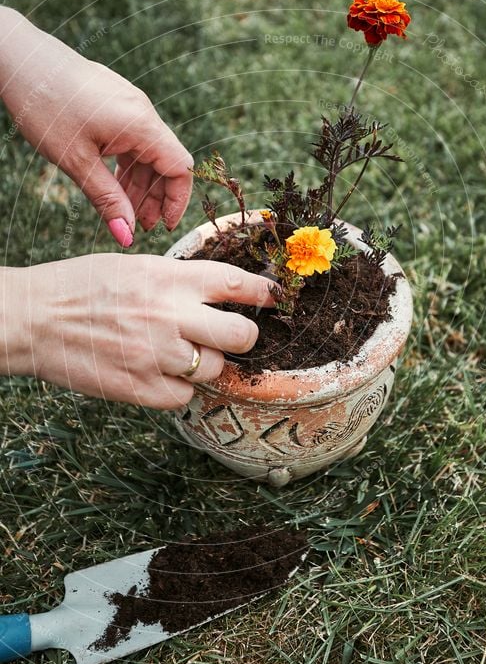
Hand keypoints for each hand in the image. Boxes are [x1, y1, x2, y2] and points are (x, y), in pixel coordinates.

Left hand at [0, 8, 192, 245]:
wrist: (20, 59)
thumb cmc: (46, 105)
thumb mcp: (76, 162)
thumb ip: (106, 200)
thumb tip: (126, 236)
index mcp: (141, 125)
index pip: (180, 169)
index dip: (177, 201)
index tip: (164, 227)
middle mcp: (142, 113)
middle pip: (166, 162)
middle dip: (156, 197)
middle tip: (138, 226)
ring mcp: (130, 106)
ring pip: (147, 153)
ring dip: (140, 185)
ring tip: (123, 210)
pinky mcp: (115, 104)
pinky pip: (132, 140)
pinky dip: (127, 166)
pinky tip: (113, 184)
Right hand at [4, 255, 273, 408]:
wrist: (33, 318)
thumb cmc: (79, 286)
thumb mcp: (133, 267)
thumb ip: (176, 282)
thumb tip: (215, 296)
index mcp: (168, 278)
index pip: (236, 283)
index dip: (264, 292)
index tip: (275, 298)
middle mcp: (170, 315)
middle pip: (243, 335)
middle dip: (243, 337)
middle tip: (229, 337)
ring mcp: (157, 354)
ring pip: (215, 369)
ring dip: (205, 364)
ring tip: (176, 354)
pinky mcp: (141, 388)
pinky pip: (185, 396)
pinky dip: (179, 389)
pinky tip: (158, 374)